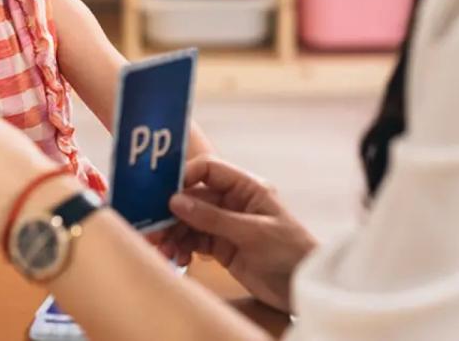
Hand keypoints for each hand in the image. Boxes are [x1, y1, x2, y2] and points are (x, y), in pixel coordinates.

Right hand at [154, 156, 315, 312]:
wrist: (305, 289)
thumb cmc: (290, 252)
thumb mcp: (253, 233)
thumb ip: (214, 218)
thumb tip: (176, 201)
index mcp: (246, 188)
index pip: (209, 170)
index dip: (186, 176)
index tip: (164, 192)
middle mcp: (233, 202)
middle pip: (193, 197)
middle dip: (171, 212)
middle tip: (154, 228)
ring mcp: (226, 225)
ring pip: (189, 221)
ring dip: (173, 233)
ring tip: (164, 249)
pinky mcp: (222, 247)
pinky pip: (193, 241)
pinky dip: (182, 247)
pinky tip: (177, 258)